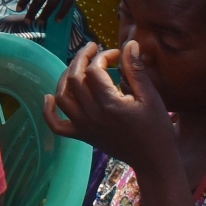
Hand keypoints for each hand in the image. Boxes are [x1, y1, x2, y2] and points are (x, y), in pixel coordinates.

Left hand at [45, 42, 177, 175]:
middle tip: (92, 48)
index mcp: (109, 103)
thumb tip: (129, 45)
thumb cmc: (157, 128)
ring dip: (66, 77)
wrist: (154, 160)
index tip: (116, 53)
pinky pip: (57, 125)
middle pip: (74, 79)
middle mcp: (92, 114)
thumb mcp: (151, 97)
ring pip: (63, 96)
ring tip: (78, 66)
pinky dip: (49, 111)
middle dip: (81, 59)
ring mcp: (84, 126)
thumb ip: (136, 70)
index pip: (94, 70)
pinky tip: (50, 97)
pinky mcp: (82, 136)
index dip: (103, 56)